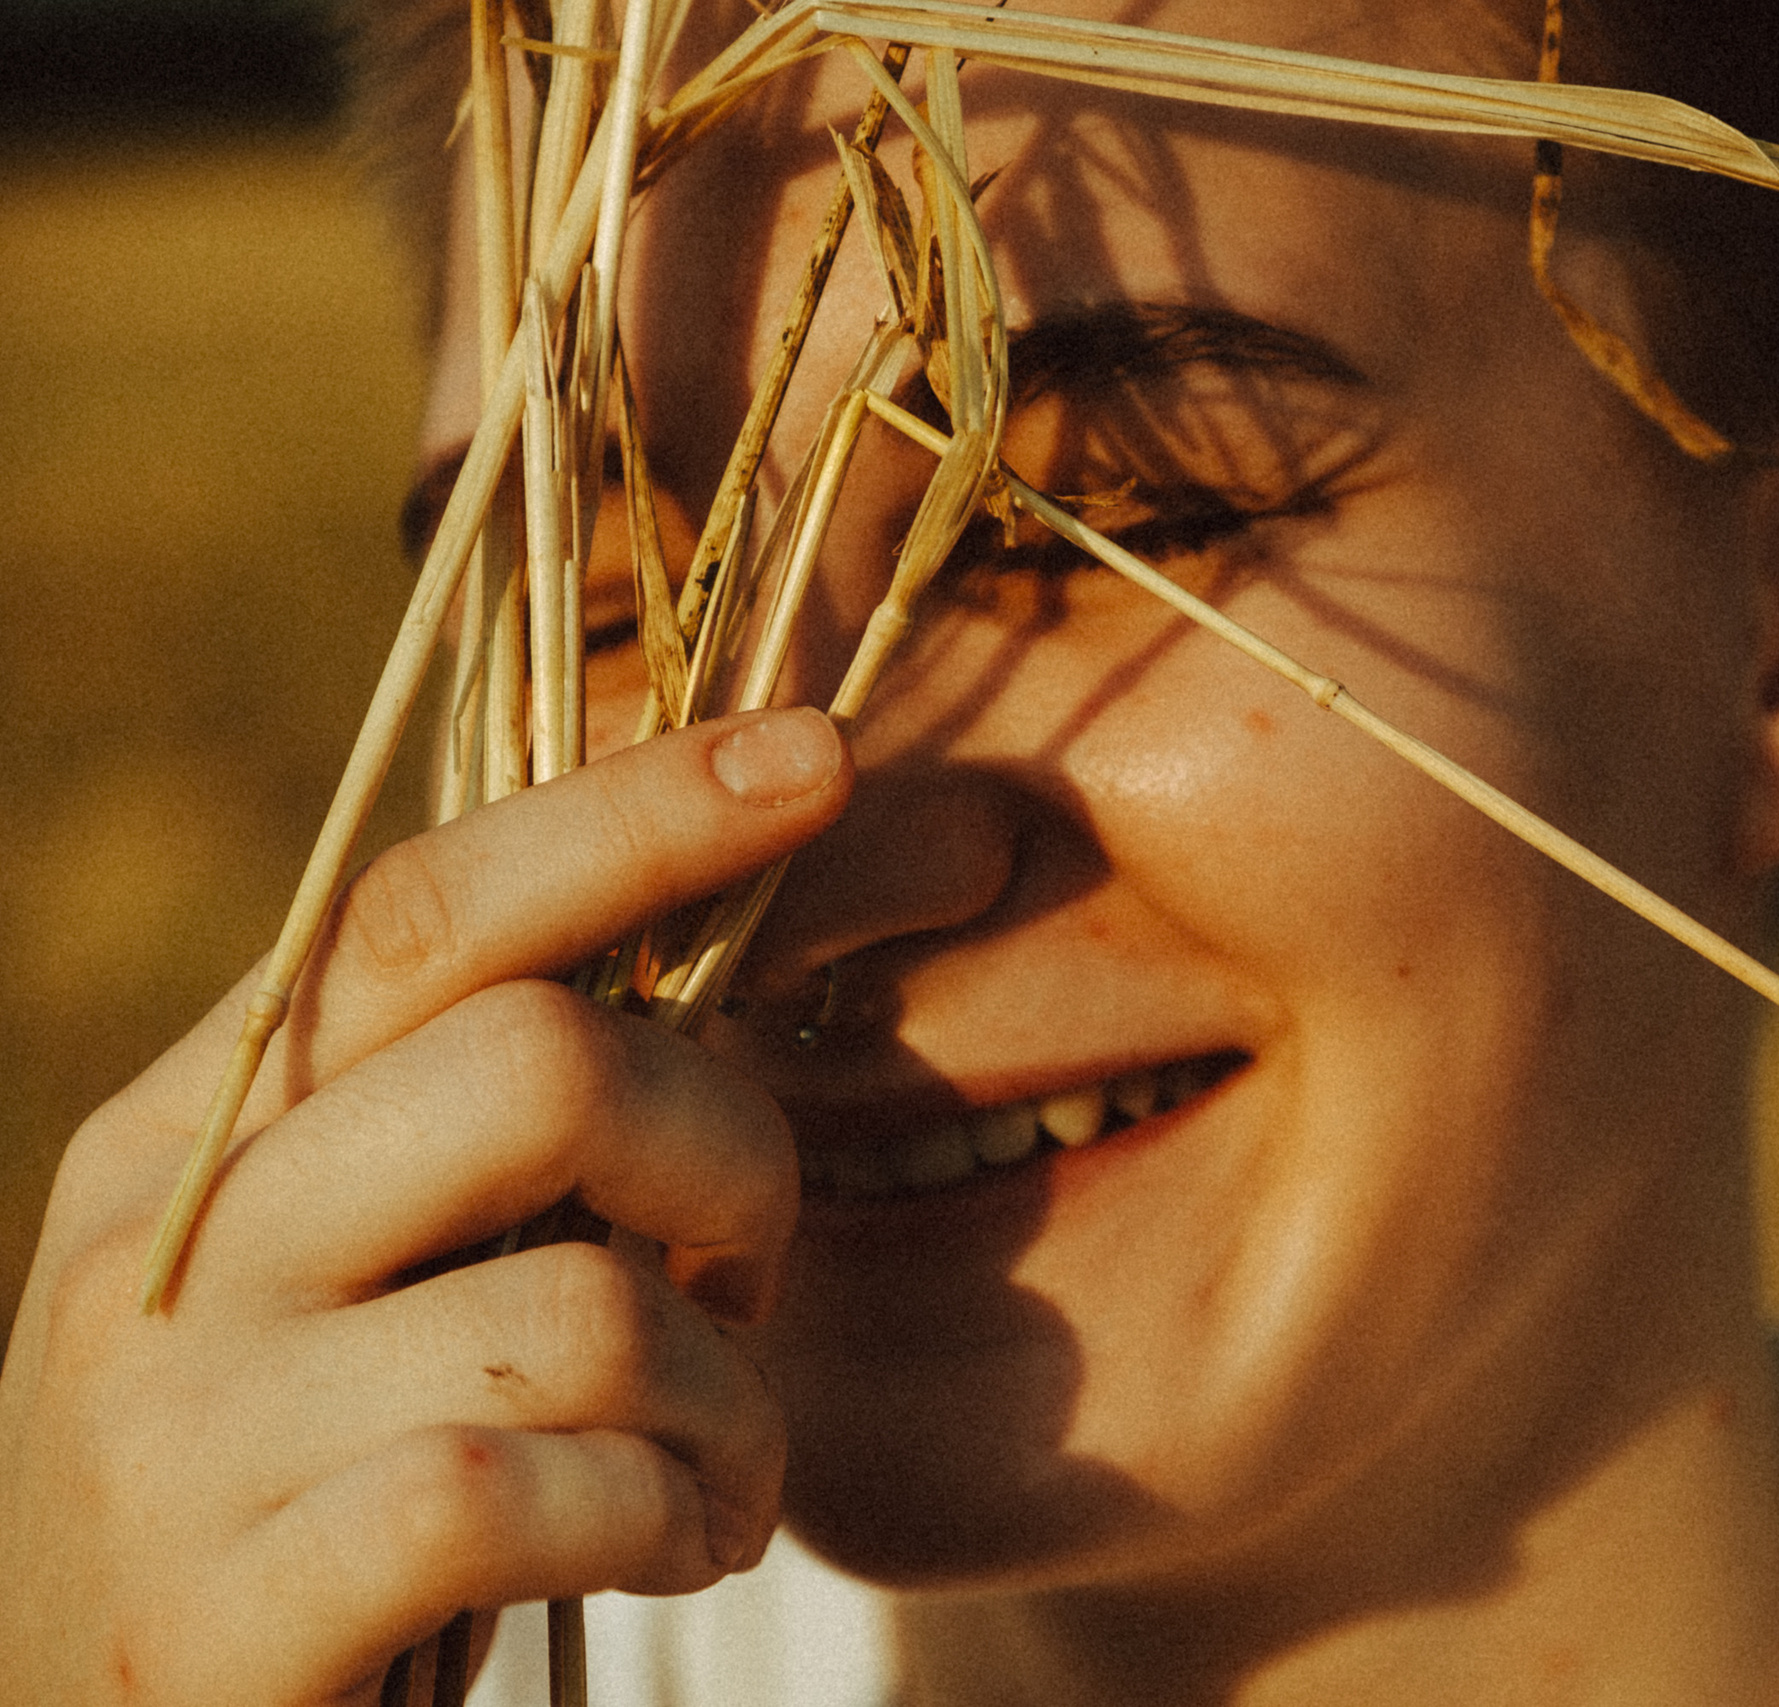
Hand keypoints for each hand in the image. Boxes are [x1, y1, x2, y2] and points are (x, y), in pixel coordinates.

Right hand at [0, 708, 851, 1706]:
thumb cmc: (307, 1494)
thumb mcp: (350, 1280)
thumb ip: (469, 1132)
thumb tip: (696, 940)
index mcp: (194, 1133)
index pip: (423, 907)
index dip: (637, 813)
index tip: (817, 754)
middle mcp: (158, 1254)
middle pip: (539, 1062)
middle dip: (735, 1158)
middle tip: (750, 1270)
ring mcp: (175, 1438)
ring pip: (587, 1310)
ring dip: (731, 1399)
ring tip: (720, 1468)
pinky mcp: (226, 1618)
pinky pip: (536, 1494)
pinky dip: (672, 1517)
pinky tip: (679, 1545)